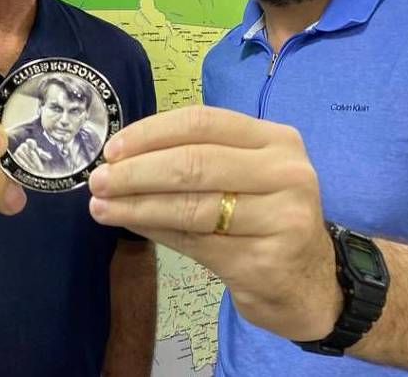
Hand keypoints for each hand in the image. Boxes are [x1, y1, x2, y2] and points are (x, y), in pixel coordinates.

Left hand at [87, 105, 341, 339]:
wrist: (309, 284)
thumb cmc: (267, 219)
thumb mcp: (245, 177)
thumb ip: (198, 160)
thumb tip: (122, 158)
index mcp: (278, 140)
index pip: (204, 123)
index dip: (152, 132)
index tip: (113, 148)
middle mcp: (286, 173)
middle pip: (195, 162)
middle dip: (137, 171)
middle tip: (97, 180)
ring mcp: (280, 218)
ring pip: (191, 206)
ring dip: (136, 205)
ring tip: (101, 206)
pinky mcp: (263, 261)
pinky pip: (194, 242)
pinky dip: (154, 230)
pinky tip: (129, 225)